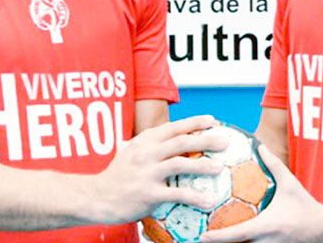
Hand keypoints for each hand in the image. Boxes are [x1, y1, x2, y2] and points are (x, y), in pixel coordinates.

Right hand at [91, 115, 228, 224]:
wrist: (96, 197)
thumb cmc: (116, 176)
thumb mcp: (127, 152)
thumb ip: (142, 144)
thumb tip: (155, 139)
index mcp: (144, 141)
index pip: (173, 127)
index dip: (194, 122)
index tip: (213, 121)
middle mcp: (147, 153)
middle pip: (182, 142)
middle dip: (206, 139)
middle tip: (225, 141)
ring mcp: (147, 172)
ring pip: (180, 164)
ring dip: (203, 165)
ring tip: (220, 167)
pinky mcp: (148, 193)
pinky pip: (176, 193)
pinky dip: (194, 196)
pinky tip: (209, 201)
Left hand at [198, 145, 322, 242]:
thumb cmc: (306, 205)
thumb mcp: (290, 183)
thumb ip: (274, 165)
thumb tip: (260, 145)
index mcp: (266, 226)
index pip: (236, 234)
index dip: (217, 237)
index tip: (201, 236)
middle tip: (199, 238)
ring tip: (211, 240)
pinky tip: (232, 241)